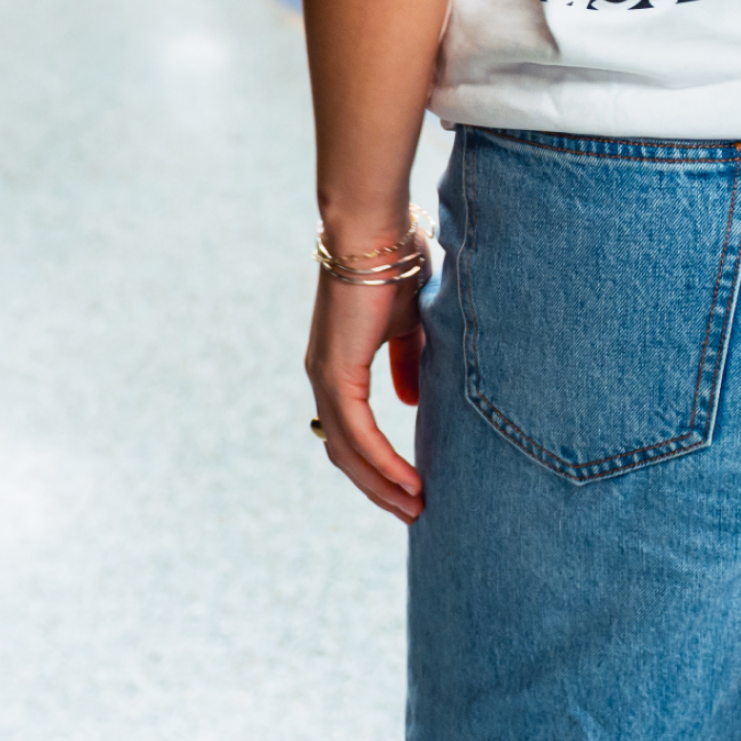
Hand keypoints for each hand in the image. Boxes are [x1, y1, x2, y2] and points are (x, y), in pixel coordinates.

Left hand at [305, 268, 425, 521]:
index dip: (377, 463)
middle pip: (344, 453)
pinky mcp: (336, 373)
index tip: (410, 487)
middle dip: (379, 487)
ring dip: (381, 485)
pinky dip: (383, 463)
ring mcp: (325, 377)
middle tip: (414, 512)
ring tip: (416, 507)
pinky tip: (408, 482)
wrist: (375, 228)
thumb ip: (408, 363)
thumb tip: (408, 402)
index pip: (350, 432)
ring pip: (347, 452)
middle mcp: (324, 377)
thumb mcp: (411, 322)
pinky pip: (358, 435)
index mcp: (339, 365)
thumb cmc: (396, 261)